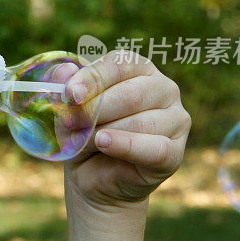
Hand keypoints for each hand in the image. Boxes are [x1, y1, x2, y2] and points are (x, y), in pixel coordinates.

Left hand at [59, 50, 190, 211]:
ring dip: (103, 133)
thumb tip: (63, 71)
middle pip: (131, 94)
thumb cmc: (82, 131)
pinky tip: (104, 143)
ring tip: (82, 141)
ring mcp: (176, 120)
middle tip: (69, 122)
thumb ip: (64, 86)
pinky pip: (154, 148)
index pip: (119, 64)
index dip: (93, 78)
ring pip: (140, 122)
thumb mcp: (68, 108)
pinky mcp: (175, 152)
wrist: (90, 176)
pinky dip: (126, 146)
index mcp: (139, 68)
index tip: (70, 93)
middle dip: (94, 110)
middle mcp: (164, 88)